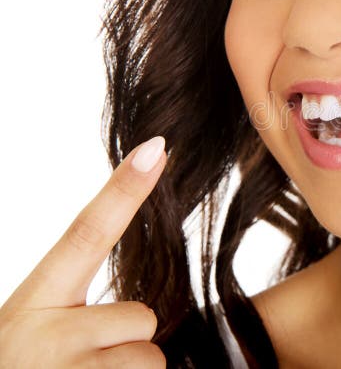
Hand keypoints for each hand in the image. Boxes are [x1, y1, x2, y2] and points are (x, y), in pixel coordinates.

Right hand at [0, 136, 167, 367]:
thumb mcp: (34, 337)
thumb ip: (79, 313)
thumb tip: (141, 314)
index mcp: (30, 303)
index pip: (85, 234)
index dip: (123, 190)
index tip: (156, 148)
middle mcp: (40, 334)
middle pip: (143, 318)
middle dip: (128, 344)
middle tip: (81, 368)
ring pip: (150, 359)